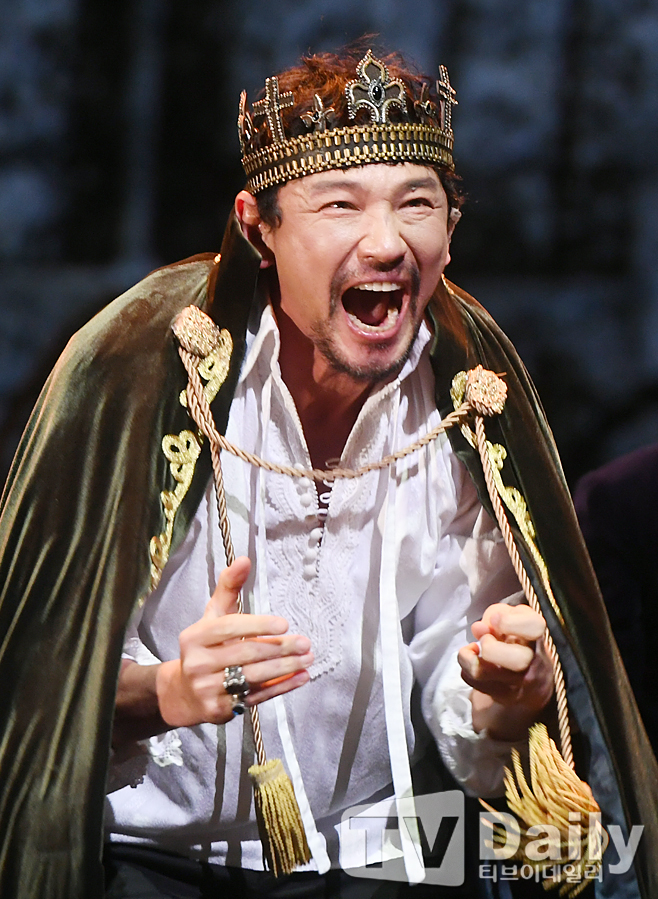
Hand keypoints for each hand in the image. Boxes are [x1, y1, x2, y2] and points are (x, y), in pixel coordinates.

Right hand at [156, 557, 312, 726]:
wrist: (182, 693)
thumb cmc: (204, 647)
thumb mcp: (212, 616)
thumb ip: (228, 588)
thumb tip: (245, 559)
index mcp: (195, 636)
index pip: (229, 627)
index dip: (258, 625)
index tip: (284, 624)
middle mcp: (198, 663)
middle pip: (246, 653)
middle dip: (279, 648)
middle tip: (304, 643)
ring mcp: (207, 688)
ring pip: (253, 676)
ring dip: (285, 668)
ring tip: (307, 659)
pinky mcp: (219, 710)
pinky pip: (256, 697)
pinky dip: (281, 687)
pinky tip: (300, 677)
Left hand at [457, 603, 553, 739]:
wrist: (536, 680)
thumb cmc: (521, 640)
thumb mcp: (516, 620)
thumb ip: (499, 616)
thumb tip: (478, 628)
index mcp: (538, 637)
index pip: (534, 628)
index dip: (509, 622)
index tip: (495, 620)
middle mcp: (534, 662)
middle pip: (515, 659)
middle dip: (490, 646)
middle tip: (485, 640)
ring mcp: (519, 683)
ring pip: (482, 672)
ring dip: (468, 658)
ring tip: (473, 650)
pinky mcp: (503, 696)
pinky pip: (473, 680)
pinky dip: (465, 667)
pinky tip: (473, 660)